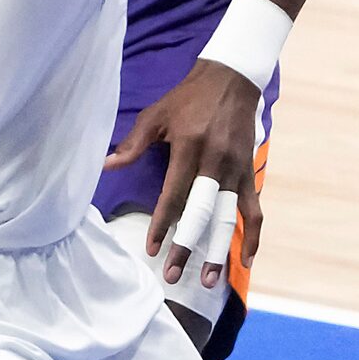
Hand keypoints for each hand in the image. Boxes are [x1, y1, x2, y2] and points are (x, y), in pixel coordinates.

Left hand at [107, 61, 261, 286]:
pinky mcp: (250, 173)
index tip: (151, 248)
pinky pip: (253, 210)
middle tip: (174, 274)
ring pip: (228, 217)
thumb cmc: (187, 98)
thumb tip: (105, 165)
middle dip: (187, 246)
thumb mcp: (156, 115)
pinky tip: (246, 260)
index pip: (173, 195)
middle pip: (200, 212)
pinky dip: (253, 236)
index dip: (161, 224)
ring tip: (208, 280)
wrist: (231, 79)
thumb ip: (132, 143)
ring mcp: (236, 170)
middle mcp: (215, 163)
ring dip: (219, 250)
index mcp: (189, 148)